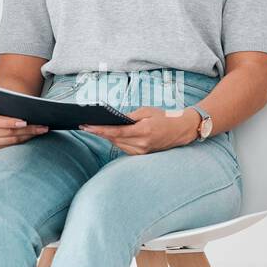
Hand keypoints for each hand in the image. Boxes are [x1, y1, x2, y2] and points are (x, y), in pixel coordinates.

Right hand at [0, 107, 47, 149]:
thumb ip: (10, 102)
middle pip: (9, 132)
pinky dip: (25, 139)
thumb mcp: (2, 103)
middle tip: (42, 126)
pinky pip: (14, 145)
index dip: (11, 122)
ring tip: (42, 130)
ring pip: (13, 140)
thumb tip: (27, 103)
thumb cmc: (0, 107)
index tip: (25, 122)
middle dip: (27, 129)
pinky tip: (34, 135)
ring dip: (29, 135)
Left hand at [79, 107, 196, 154]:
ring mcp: (142, 151)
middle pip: (114, 139)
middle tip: (85, 125)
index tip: (87, 126)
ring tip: (93, 128)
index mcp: (143, 131)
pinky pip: (124, 147)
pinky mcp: (142, 154)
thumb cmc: (165, 118)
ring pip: (118, 144)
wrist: (181, 130)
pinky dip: (116, 141)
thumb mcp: (147, 111)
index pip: (116, 132)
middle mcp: (142, 144)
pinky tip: (109, 135)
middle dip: (99, 132)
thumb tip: (114, 119)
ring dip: (106, 137)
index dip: (99, 129)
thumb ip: (130, 116)